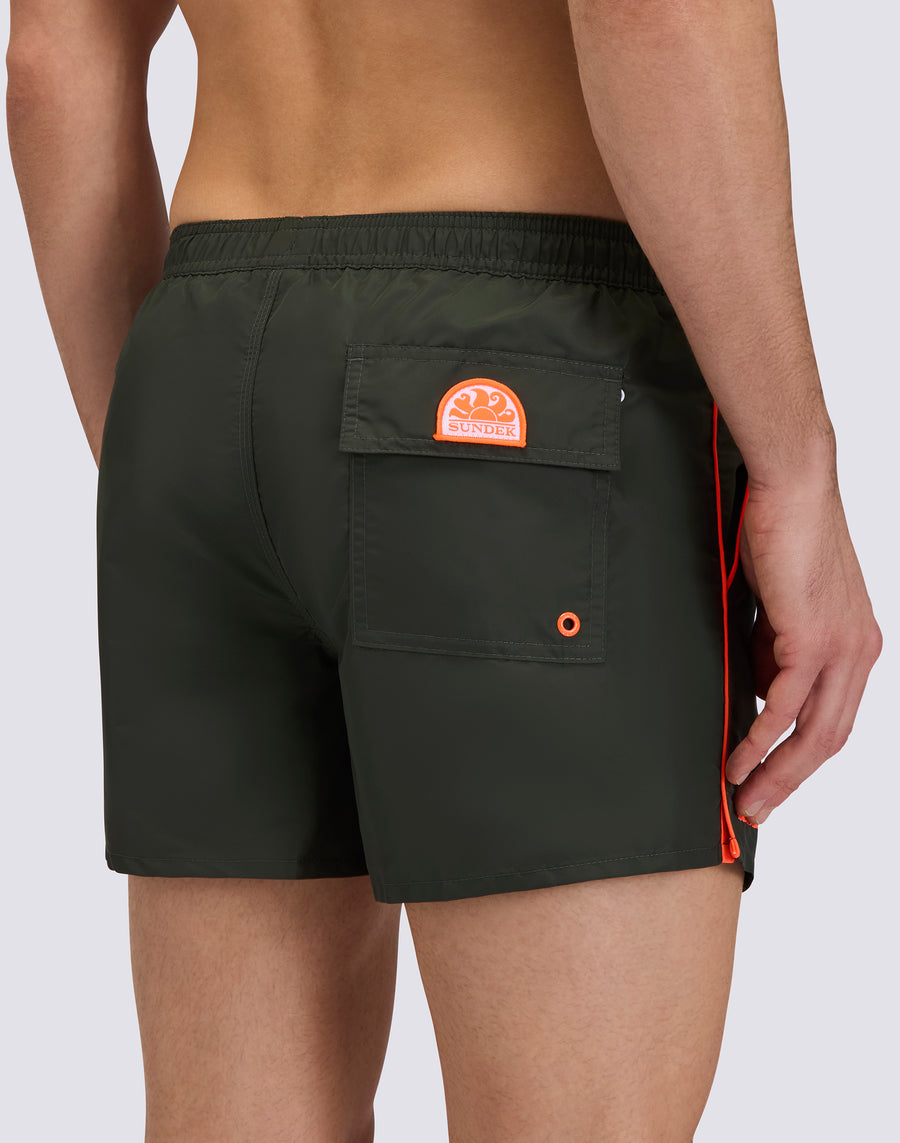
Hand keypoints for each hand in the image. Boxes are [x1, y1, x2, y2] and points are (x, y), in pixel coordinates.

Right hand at [725, 468, 881, 823]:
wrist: (793, 485)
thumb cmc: (783, 532)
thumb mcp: (781, 605)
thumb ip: (775, 651)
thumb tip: (759, 691)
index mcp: (857, 646)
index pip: (833, 719)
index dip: (801, 760)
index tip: (769, 783)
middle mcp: (859, 653)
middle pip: (830, 739)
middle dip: (789, 781)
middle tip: (756, 810)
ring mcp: (842, 647)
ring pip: (814, 732)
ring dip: (775, 771)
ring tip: (744, 796)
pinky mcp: (814, 638)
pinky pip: (784, 705)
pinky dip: (761, 739)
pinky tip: (739, 758)